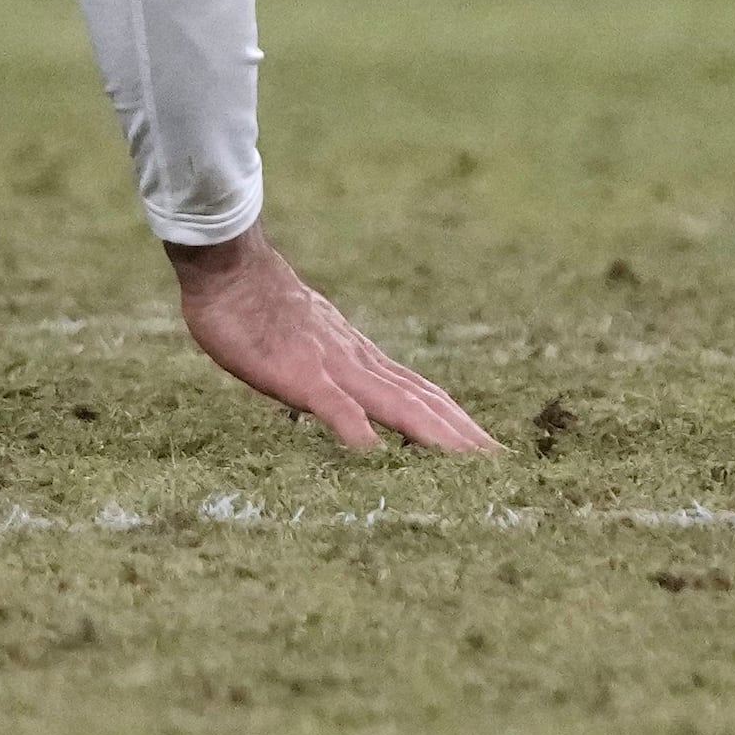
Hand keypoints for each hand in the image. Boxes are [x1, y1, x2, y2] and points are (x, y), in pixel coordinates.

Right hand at [168, 230, 493, 454]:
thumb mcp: (304, 349)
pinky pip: (329, 401)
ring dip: (433, 433)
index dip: (457, 424)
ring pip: (394, 403)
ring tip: (468, 460)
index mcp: (360, 362)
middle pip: (423, 404)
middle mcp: (358, 364)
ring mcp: (332, 367)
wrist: (232, 268)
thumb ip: (332, 380)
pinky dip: (353, 425)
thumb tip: (354, 413)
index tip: (490, 452)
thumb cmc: (258, 310)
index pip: (421, 396)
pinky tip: (371, 450)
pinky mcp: (296, 372)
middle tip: (503, 466)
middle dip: (462, 437)